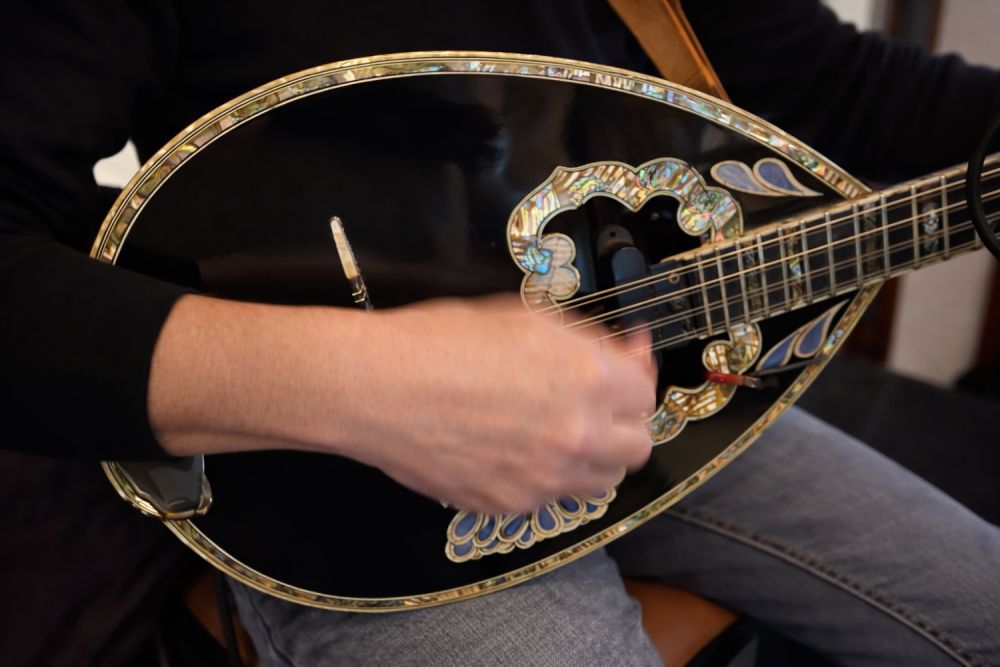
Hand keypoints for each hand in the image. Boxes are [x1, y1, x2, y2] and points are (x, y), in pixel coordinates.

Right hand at [336, 296, 656, 513]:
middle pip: (636, 445)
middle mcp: (577, 434)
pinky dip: (544, 477)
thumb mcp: (523, 317)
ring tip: (559, 432)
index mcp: (589, 378)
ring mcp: (545, 477)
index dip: (636, 375)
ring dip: (593, 456)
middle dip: (624, 422)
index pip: (646, 391)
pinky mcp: (509, 504)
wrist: (377, 387)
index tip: (625, 365)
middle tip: (599, 405)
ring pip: (600, 480)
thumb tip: (620, 351)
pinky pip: (548, 498)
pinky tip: (515, 450)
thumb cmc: (438, 341)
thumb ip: (583, 341)